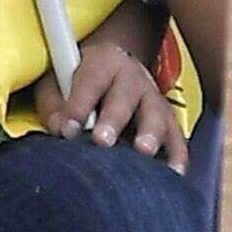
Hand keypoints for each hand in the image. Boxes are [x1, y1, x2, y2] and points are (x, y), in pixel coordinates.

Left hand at [32, 39, 186, 167]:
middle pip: (126, 96)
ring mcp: (154, 98)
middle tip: (103, 140)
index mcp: (104, 61)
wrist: (112, 73)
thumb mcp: (57, 82)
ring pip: (157, 114)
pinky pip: (176, 138)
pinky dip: (176, 154)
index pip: (91, 80)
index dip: (79, 104)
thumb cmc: (79, 82)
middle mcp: (133, 77)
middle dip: (114, 119)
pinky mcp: (168, 121)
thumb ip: (54, 103)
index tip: (68, 128)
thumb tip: (60, 128)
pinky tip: (173, 170)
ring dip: (151, 133)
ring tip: (143, 151)